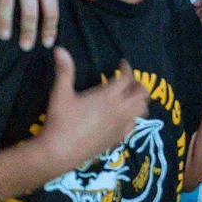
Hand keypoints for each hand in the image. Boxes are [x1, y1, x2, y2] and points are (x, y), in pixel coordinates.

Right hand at [38, 48, 149, 171]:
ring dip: (139, 100)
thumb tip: (59, 49)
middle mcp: (121, 109)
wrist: (60, 152)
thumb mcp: (61, 93)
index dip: (127, 68)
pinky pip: (135, 124)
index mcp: (109, 95)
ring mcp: (122, 125)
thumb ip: (64, 71)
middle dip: (138, 84)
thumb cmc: (60, 121)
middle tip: (129, 81)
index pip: (127, 77)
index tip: (122, 64)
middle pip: (141, 93)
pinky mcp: (119, 138)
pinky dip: (134, 117)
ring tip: (131, 97)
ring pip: (142, 109)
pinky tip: (125, 117)